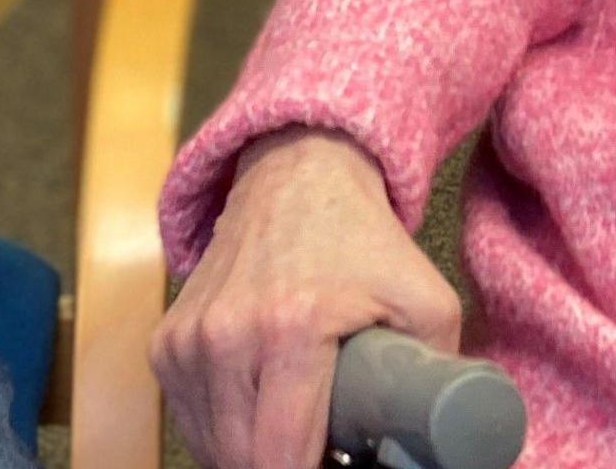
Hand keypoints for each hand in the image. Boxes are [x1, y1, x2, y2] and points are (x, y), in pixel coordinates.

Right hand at [154, 128, 461, 468]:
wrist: (296, 175)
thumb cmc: (363, 242)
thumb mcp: (427, 299)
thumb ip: (443, 374)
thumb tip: (448, 440)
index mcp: (289, 329)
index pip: (278, 457)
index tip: (341, 464)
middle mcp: (226, 337)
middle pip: (241, 460)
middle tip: (326, 451)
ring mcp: (188, 340)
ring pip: (211, 448)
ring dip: (250, 455)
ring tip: (296, 433)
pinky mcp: (167, 342)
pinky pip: (188, 419)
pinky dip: (222, 432)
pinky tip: (260, 415)